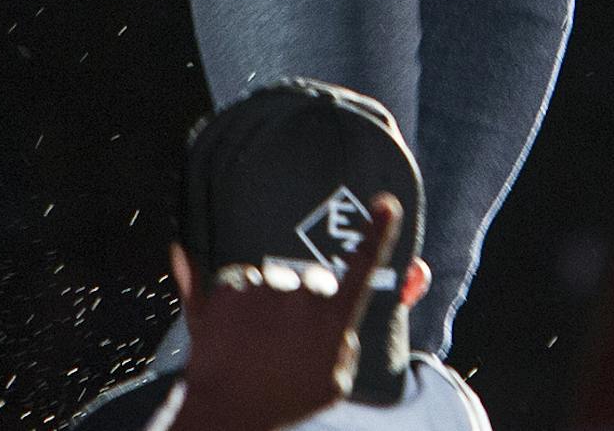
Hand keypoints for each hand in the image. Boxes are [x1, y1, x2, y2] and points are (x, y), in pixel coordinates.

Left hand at [174, 196, 399, 430]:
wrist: (228, 410)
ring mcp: (264, 291)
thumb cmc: (286, 400)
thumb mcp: (332, 384)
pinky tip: (233, 330)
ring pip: (272, 280)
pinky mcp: (229, 287)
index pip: (361, 270)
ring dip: (267, 301)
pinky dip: (236, 300)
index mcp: (331, 321)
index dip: (377, 235)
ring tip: (256, 340)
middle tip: (287, 338)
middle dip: (303, 299)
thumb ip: (344, 346)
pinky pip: (239, 280)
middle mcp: (300, 298)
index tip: (385, 203)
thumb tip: (346, 323)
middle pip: (310, 279)